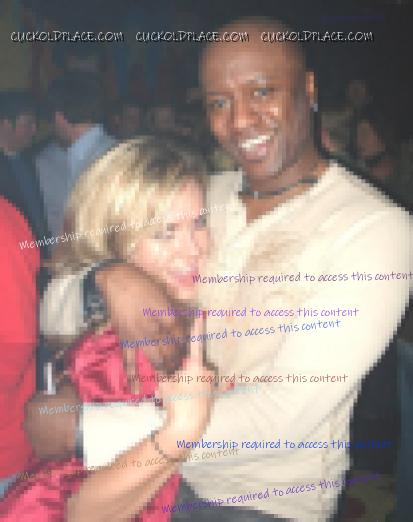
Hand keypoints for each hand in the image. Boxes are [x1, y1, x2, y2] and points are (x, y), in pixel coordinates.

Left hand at [24, 382, 78, 458]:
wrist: (79, 432)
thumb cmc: (71, 409)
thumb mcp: (69, 390)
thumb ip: (63, 382)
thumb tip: (62, 375)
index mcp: (31, 407)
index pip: (35, 400)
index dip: (45, 399)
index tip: (54, 401)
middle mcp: (27, 423)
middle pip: (35, 416)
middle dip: (44, 414)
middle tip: (58, 414)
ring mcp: (33, 439)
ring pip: (38, 431)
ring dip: (46, 428)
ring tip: (61, 426)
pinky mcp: (40, 451)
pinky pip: (44, 444)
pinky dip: (50, 441)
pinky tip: (60, 436)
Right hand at [95, 263, 189, 376]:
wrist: (117, 280)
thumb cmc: (143, 282)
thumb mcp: (165, 292)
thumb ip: (177, 309)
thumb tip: (191, 319)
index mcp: (166, 314)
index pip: (182, 334)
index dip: (188, 342)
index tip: (193, 349)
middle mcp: (154, 328)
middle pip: (171, 349)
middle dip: (180, 359)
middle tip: (186, 369)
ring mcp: (138, 336)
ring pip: (155, 357)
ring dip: (164, 368)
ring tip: (172, 378)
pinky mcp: (125, 339)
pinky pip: (128, 360)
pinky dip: (132, 375)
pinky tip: (136, 390)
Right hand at [158, 315, 214, 439]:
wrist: (187, 428)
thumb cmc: (175, 403)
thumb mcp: (164, 385)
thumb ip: (166, 371)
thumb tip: (165, 367)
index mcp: (195, 365)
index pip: (195, 342)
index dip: (197, 328)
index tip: (201, 314)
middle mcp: (207, 370)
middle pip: (193, 363)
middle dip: (185, 369)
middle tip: (175, 382)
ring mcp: (211, 383)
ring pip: (197, 376)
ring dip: (189, 381)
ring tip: (179, 395)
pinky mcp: (213, 394)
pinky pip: (201, 387)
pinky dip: (194, 391)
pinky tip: (187, 401)